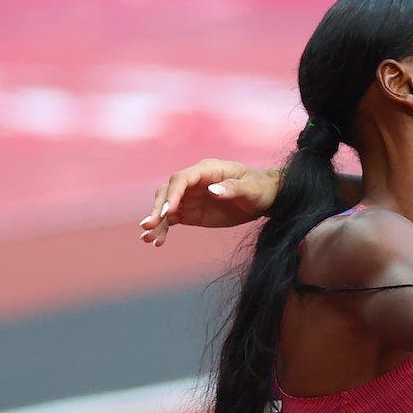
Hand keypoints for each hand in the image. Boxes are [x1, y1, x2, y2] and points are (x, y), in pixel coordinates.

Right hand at [138, 159, 279, 246]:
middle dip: (158, 208)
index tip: (168, 211)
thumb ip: (233, 188)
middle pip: (168, 192)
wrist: (265, 199)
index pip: (182, 179)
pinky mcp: (191, 213)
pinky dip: (163, 229)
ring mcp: (190, 198)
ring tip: (147, 238)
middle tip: (149, 225)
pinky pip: (171, 220)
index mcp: (207, 170)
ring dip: (155, 220)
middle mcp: (194, 182)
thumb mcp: (251, 188)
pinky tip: (156, 242)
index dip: (173, 194)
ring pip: (165, 207)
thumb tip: (213, 190)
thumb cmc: (259, 188)